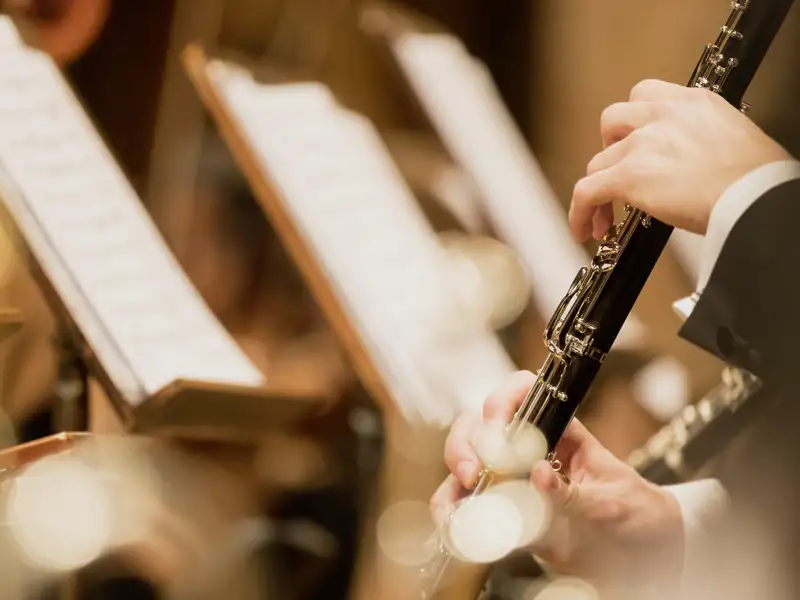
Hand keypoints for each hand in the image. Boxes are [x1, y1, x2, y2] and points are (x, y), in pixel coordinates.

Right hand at [430, 371, 684, 588]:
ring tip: (460, 505)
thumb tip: (537, 474)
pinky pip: (467, 506)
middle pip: (480, 426)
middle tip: (475, 473)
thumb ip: (574, 493)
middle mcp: (527, 451)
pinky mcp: (504, 515)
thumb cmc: (634, 516)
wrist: (644, 557)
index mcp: (559, 433)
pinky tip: (454, 523)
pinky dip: (454, 512)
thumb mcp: (612, 504)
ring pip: (466, 462)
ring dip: (455, 479)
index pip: (523, 395)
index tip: (497, 426)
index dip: (503, 400)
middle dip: (468, 445)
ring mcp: (512, 481)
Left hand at [569, 79, 791, 240]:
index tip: (632, 143)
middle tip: (617, 175)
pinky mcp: (629, 175)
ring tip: (605, 220)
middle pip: (612, 121)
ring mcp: (643, 143)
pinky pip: (587, 191)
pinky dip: (580, 212)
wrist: (756, 196)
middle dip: (609, 148)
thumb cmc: (755, 179)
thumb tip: (685, 166)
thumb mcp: (730, 138)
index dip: (631, 123)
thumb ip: (698, 140)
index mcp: (693, 102)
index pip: (645, 95)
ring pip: (598, 162)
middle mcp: (664, 114)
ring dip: (598, 190)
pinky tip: (583, 230)